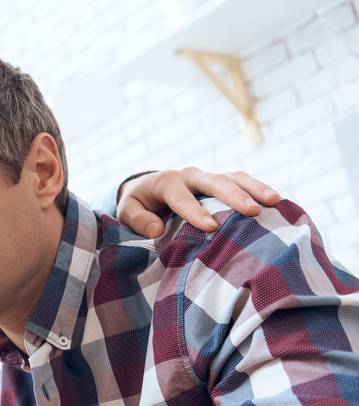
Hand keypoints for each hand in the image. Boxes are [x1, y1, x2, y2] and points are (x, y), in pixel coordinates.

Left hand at [117, 168, 280, 237]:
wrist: (146, 188)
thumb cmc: (138, 204)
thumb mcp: (127, 211)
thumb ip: (137, 220)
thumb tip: (156, 229)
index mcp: (166, 183)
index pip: (182, 197)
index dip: (195, 212)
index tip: (210, 227)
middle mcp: (190, 176)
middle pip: (214, 182)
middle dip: (233, 195)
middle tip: (252, 210)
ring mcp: (208, 178)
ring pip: (234, 177)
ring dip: (254, 188)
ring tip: (273, 201)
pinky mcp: (220, 183)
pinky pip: (242, 182)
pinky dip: (259, 189)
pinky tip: (277, 202)